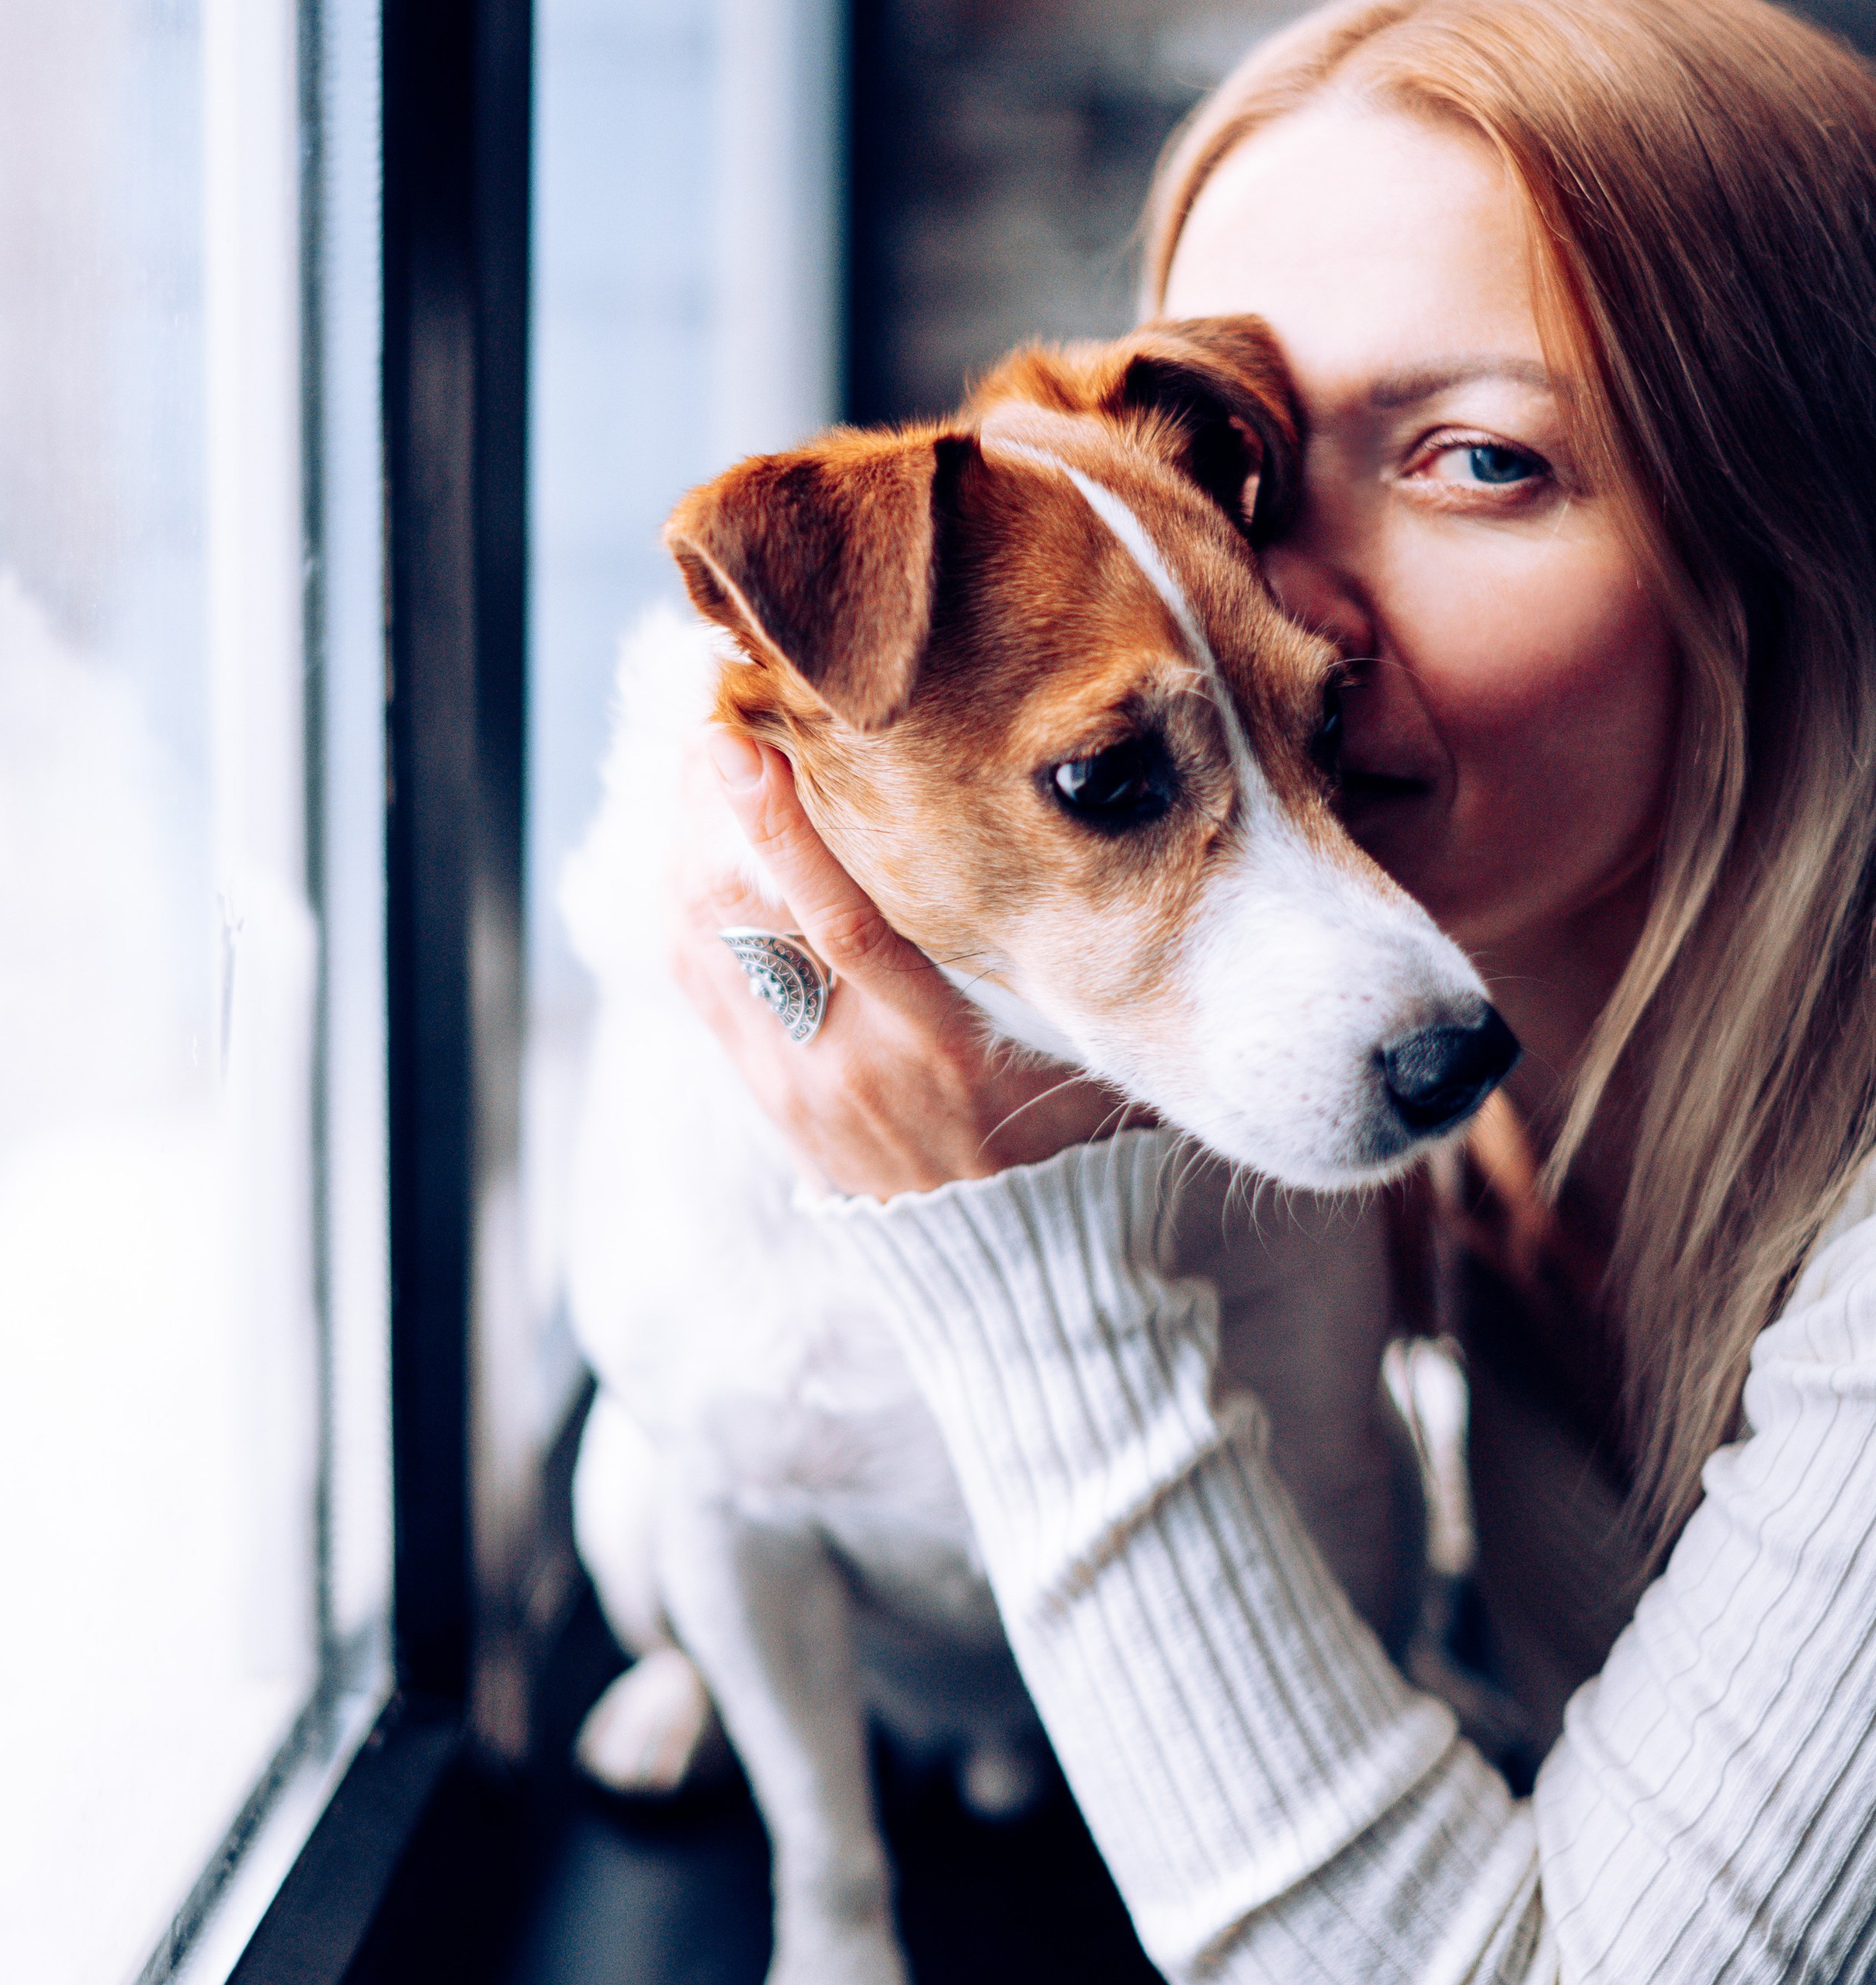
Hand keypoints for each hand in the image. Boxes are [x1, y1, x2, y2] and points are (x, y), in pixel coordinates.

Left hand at [667, 729, 1139, 1201]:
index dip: (782, 829)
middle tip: (711, 706)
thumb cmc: (1066, 1146)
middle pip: (740, 920)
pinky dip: (684, 902)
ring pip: (701, 945)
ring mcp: (794, 1088)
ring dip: (684, 843)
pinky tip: (692, 841)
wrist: (1012, 1278)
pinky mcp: (765, 1098)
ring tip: (696, 753)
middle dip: (710, 808)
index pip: (842, 925)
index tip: (745, 742)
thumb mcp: (1082, 1054)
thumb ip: (1058, 956)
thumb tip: (1078, 830)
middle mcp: (849, 1066)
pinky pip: (697, 985)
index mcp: (938, 1049)